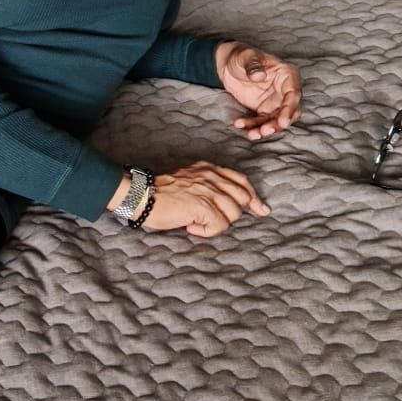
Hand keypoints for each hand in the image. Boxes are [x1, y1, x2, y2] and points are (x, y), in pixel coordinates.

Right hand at [143, 161, 270, 237]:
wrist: (141, 195)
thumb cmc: (159, 192)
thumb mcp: (187, 180)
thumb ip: (205, 185)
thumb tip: (221, 203)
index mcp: (208, 169)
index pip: (240, 180)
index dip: (252, 196)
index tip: (260, 208)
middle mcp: (211, 176)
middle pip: (242, 196)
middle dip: (239, 212)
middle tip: (225, 222)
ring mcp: (208, 190)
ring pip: (233, 213)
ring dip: (218, 223)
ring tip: (198, 223)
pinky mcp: (202, 206)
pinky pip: (219, 225)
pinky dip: (207, 231)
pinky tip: (190, 227)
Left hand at [214, 41, 301, 140]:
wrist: (229, 64)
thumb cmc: (242, 56)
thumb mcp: (246, 57)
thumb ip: (253, 66)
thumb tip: (259, 76)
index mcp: (286, 74)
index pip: (293, 94)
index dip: (289, 109)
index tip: (283, 122)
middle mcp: (284, 90)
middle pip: (289, 111)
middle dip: (279, 123)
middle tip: (266, 130)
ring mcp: (275, 101)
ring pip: (275, 120)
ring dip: (265, 129)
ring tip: (252, 134)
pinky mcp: (263, 109)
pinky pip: (261, 121)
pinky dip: (252, 126)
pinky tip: (240, 125)